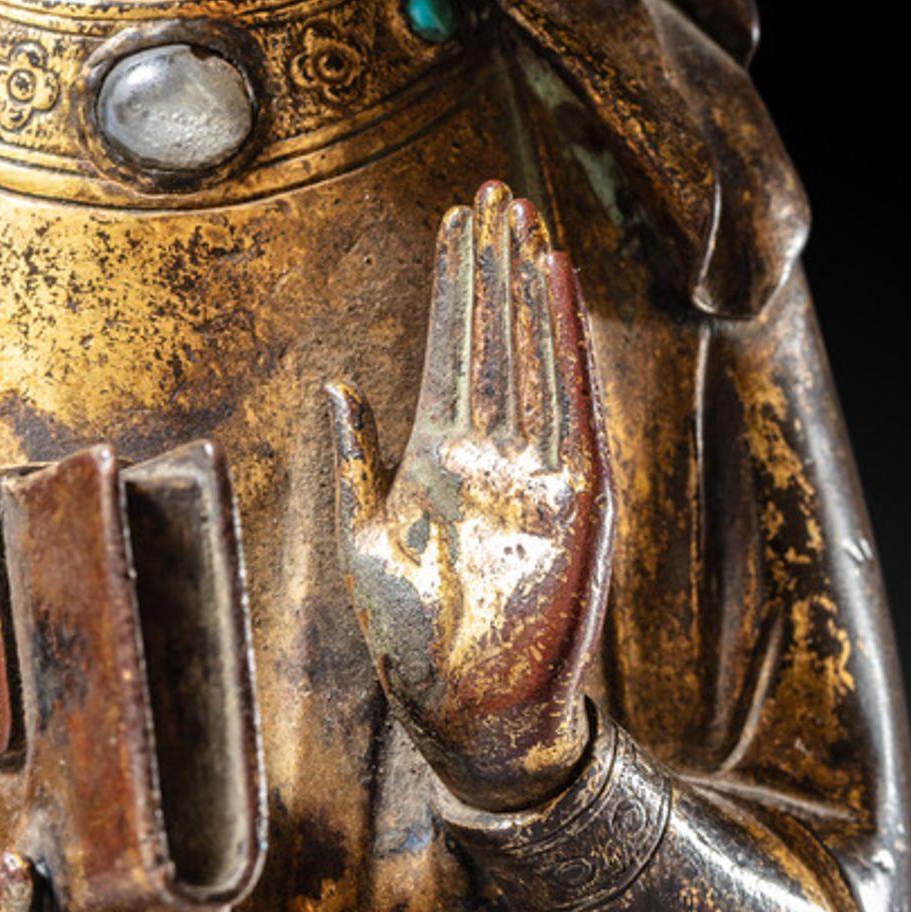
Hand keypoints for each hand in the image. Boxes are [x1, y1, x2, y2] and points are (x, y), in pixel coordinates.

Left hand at [326, 181, 611, 810]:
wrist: (473, 722)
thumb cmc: (415, 646)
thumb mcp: (363, 542)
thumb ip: (352, 464)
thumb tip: (334, 386)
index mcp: (441, 461)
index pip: (452, 350)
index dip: (454, 286)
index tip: (455, 220)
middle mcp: (493, 455)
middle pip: (492, 338)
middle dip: (491, 265)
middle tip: (494, 189)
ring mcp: (536, 473)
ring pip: (529, 355)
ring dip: (524, 284)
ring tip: (521, 217)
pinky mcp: (576, 499)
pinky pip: (571, 401)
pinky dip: (563, 339)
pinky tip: (556, 283)